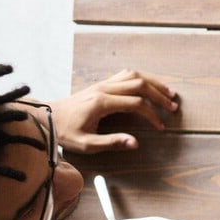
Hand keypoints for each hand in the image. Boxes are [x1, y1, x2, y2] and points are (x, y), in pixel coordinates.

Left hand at [49, 69, 179, 153]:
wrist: (46, 117)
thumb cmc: (65, 132)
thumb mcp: (86, 144)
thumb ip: (112, 142)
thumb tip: (135, 143)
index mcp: (102, 103)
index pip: (136, 104)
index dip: (152, 115)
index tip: (160, 127)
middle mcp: (104, 89)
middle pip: (140, 85)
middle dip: (159, 95)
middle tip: (172, 107)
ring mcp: (103, 84)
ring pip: (135, 75)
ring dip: (154, 83)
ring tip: (168, 93)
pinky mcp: (101, 84)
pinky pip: (126, 75)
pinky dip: (142, 78)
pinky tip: (149, 86)